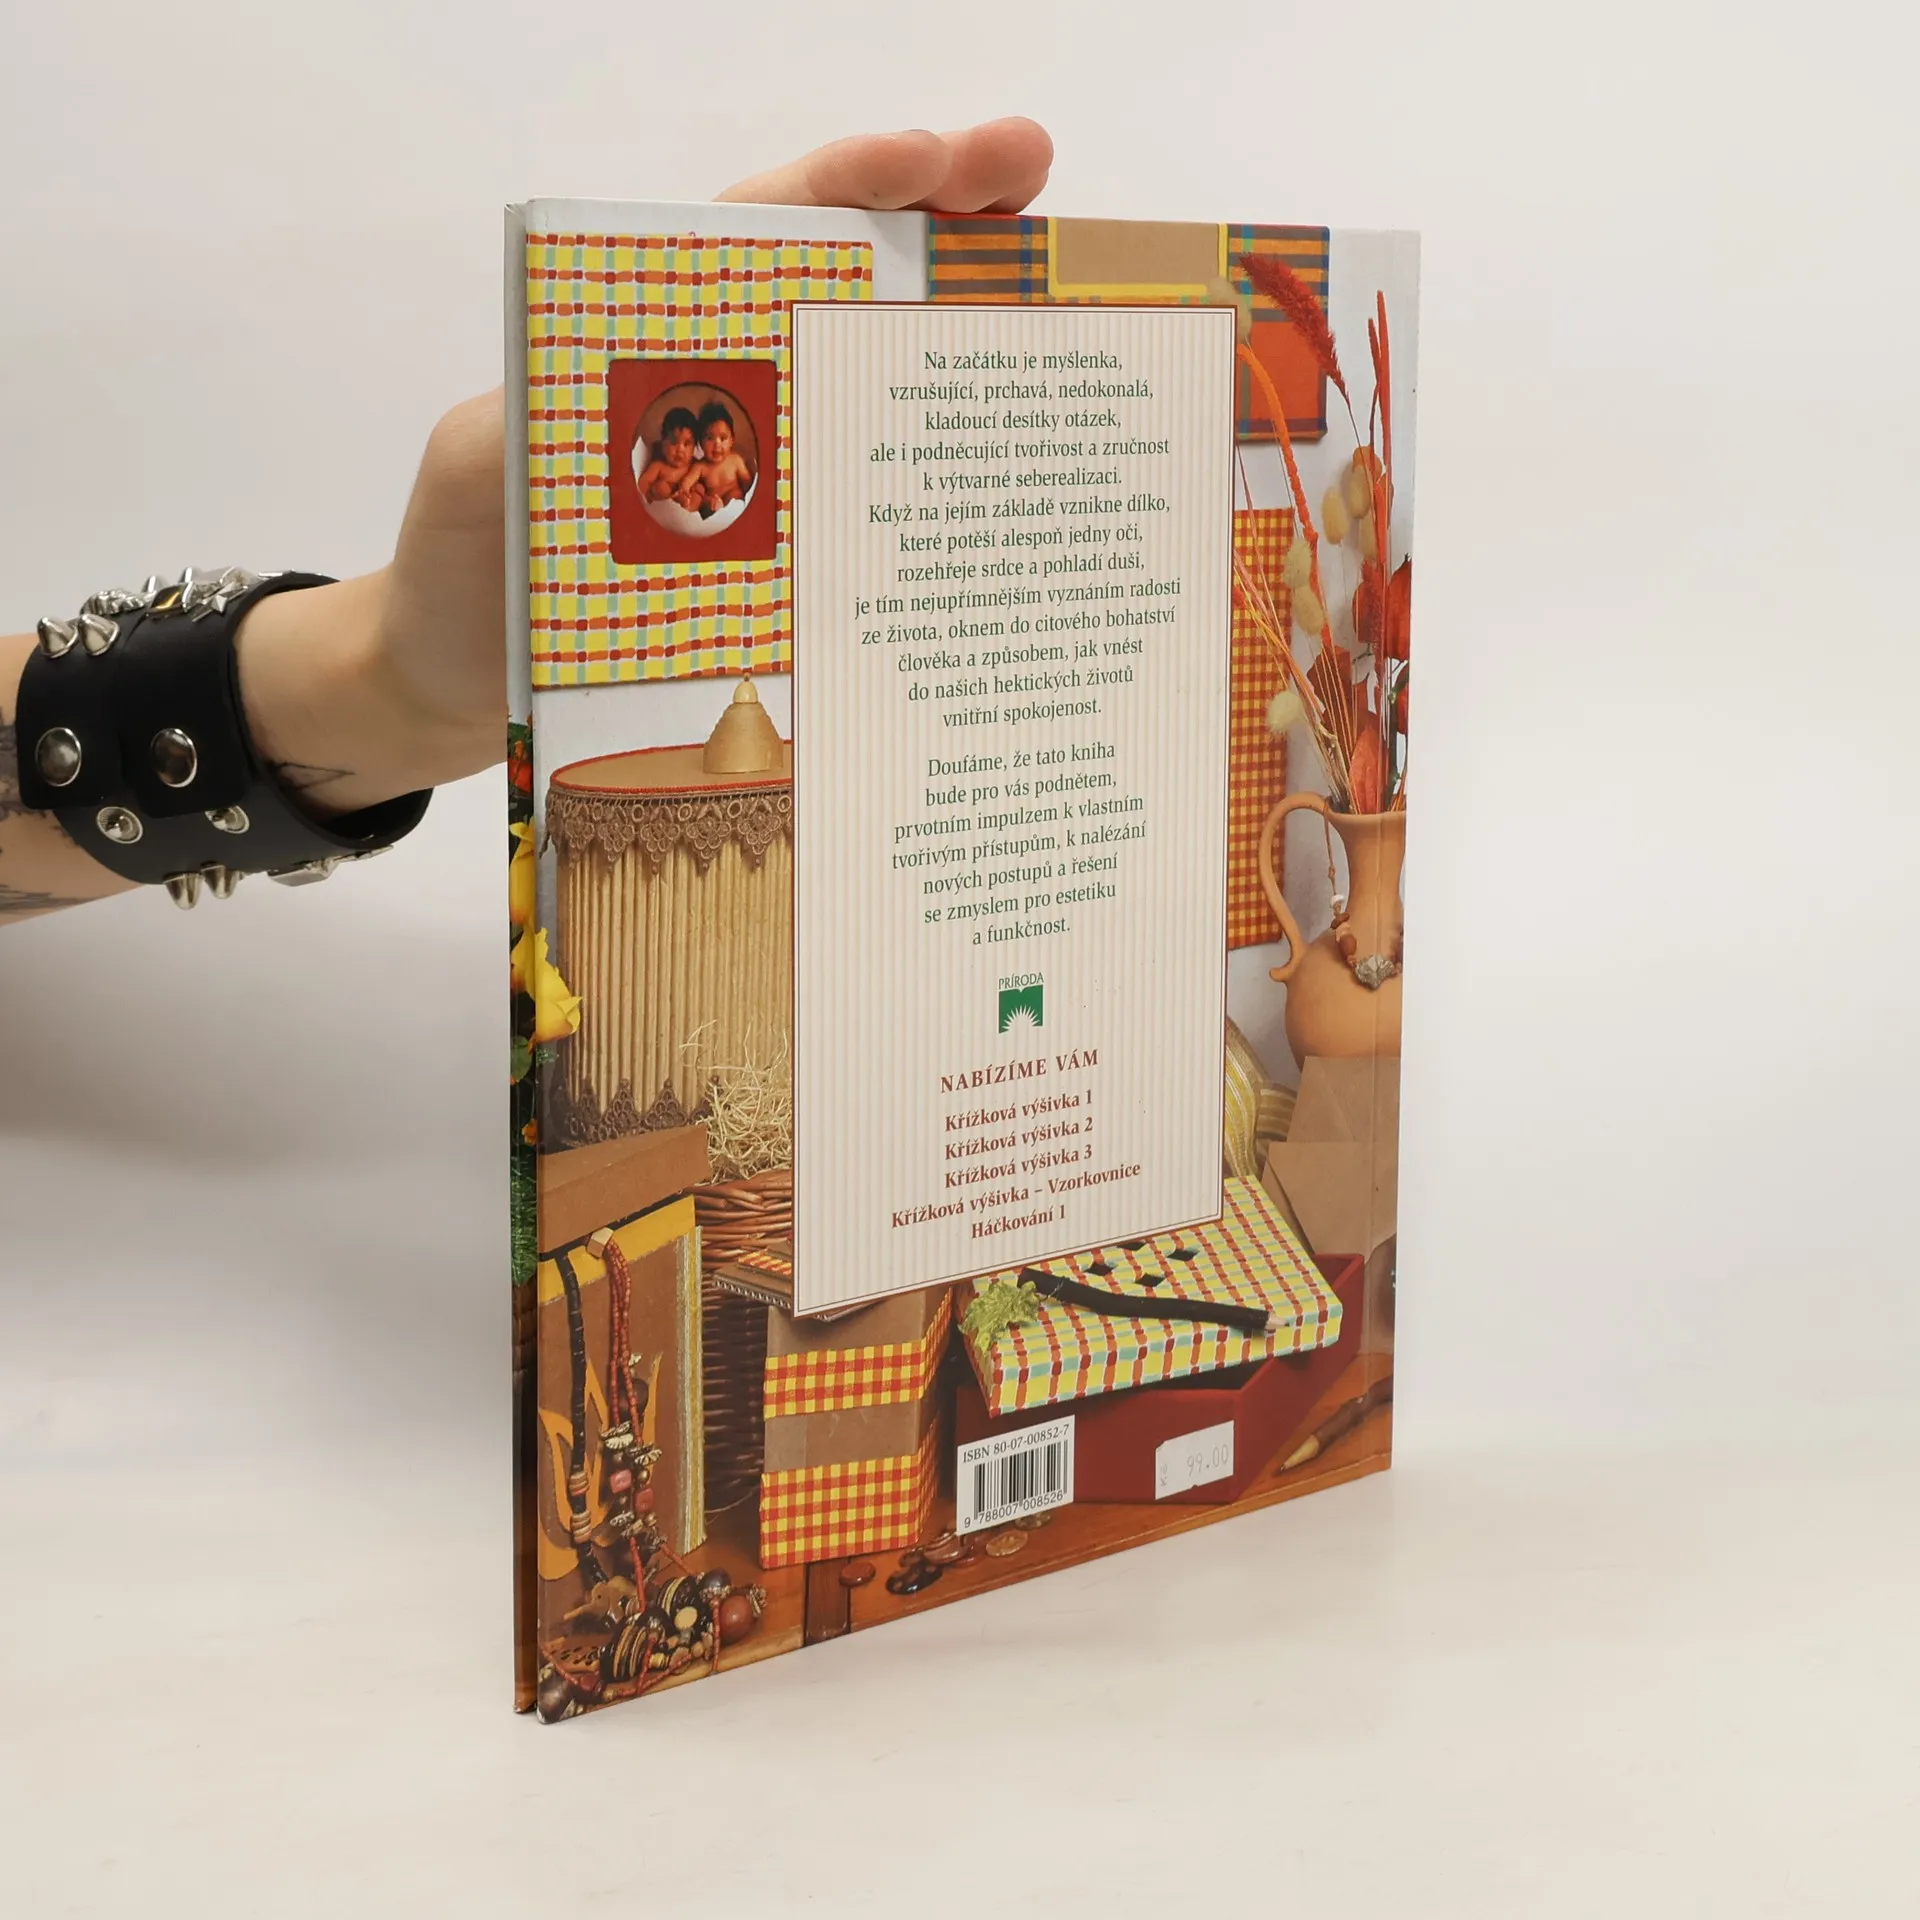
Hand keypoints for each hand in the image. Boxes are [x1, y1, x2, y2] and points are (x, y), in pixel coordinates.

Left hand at [238, 119, 1052, 814]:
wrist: (447, 691)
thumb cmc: (456, 577)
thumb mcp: (481, 477)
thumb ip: (533, 427)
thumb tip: (626, 414)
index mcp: (648, 349)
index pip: (756, 235)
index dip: (846, 187)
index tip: (936, 158)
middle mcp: (719, 402)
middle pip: (840, 290)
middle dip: (940, 225)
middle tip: (1036, 179)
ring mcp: (754, 485)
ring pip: (868, 394)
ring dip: (956, 346)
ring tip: (1048, 303)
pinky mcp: (771, 568)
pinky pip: (860, 521)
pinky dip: (932, 498)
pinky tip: (1001, 493)